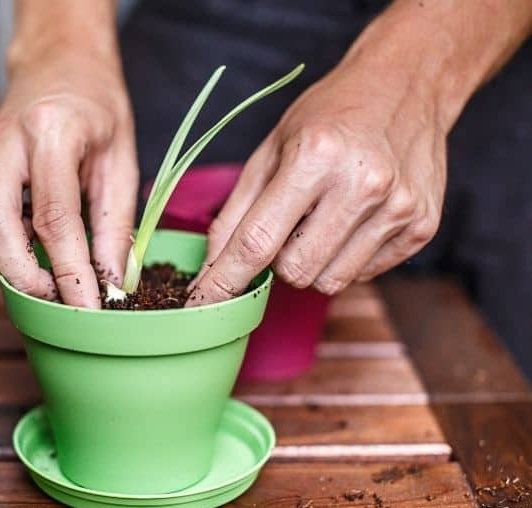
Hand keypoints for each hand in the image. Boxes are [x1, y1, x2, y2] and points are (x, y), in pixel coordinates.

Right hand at [0, 51, 137, 307]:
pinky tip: (17, 252)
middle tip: (57, 300)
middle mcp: (1, 144)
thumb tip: (110, 285)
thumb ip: (115, 226)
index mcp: (50, 132)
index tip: (88, 309)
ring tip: (36, 269)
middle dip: (23, 278)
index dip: (70, 273)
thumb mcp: (122, 162)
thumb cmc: (95, 112)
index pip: (55, 217)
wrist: (58, 68)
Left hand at [187, 59, 446, 305]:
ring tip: (324, 217)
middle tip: (288, 223)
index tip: (203, 304)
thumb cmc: (330, 115)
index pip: (258, 242)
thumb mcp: (271, 148)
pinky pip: (364, 275)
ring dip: (314, 261)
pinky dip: (347, 257)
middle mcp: (363, 184)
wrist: (406, 85)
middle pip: (295, 271)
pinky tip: (354, 218)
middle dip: (279, 260)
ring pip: (329, 282)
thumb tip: (212, 269)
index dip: (225, 280)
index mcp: (315, 157)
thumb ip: (236, 212)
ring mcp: (399, 208)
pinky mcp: (422, 226)